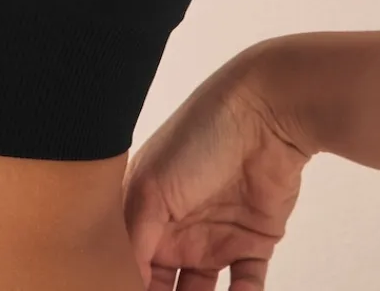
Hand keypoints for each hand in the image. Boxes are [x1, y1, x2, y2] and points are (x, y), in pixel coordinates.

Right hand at [122, 47, 314, 289]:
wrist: (264, 117)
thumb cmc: (198, 140)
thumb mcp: (152, 190)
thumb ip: (136, 244)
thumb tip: (126, 284)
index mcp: (143, 212)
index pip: (131, 265)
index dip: (128, 286)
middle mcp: (175, 228)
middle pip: (164, 286)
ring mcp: (214, 236)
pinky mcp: (253, 242)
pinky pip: (246, 287)